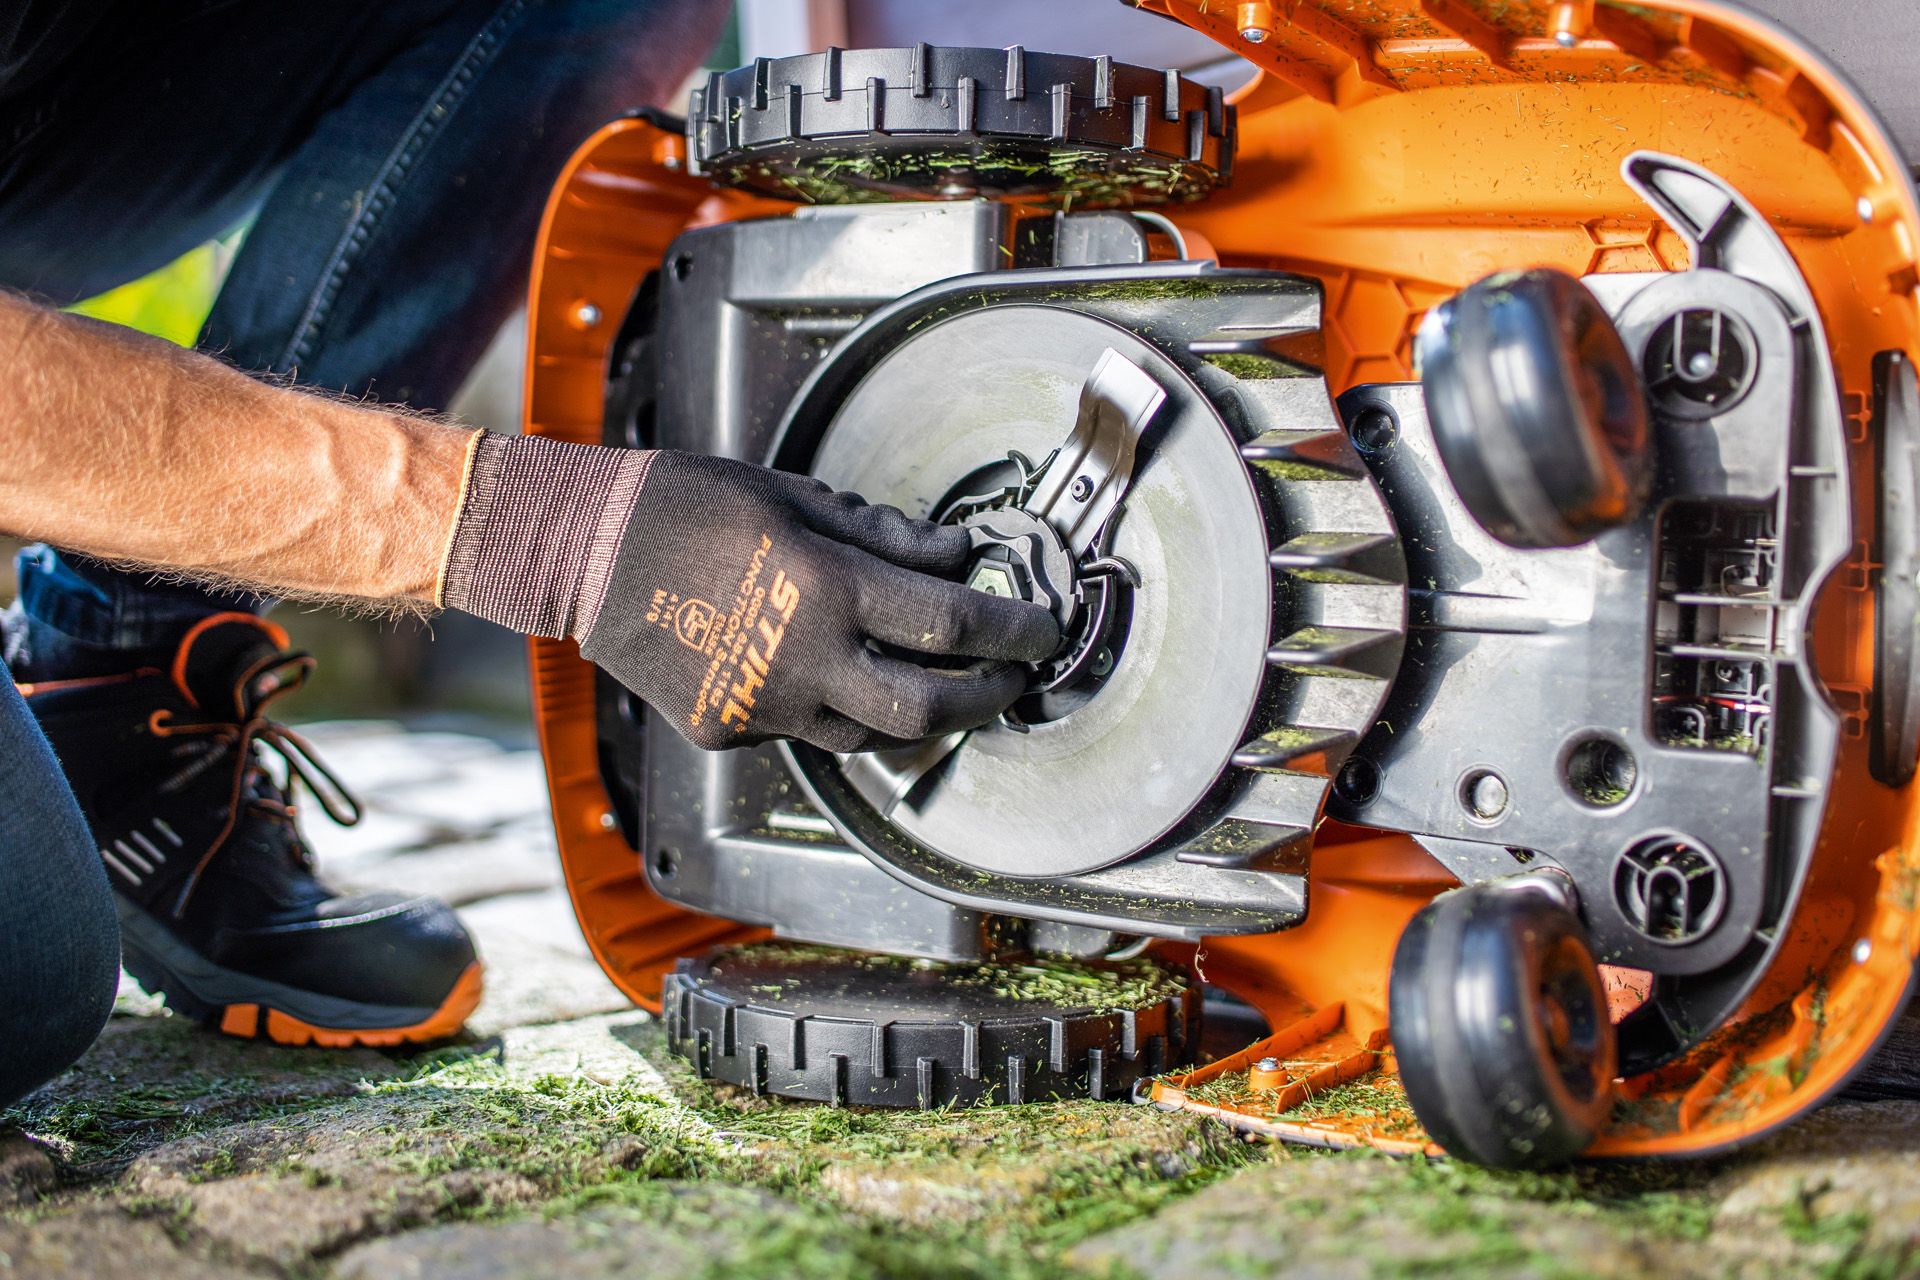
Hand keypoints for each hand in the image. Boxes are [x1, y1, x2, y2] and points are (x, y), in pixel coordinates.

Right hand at [581, 452, 1057, 750]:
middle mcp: (800, 658)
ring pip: (870, 735)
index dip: (1012, 631)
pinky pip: (806, 733)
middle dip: (985, 697)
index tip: (1041, 631)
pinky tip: (836, 675)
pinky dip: (837, 709)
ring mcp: (761, 705)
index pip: (952, 623)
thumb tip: (956, 556)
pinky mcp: (727, 729)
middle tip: (1010, 677)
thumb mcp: (792, 495)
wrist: (580, 552)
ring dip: (917, 714)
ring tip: (938, 682)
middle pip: (928, 708)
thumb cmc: (684, 506)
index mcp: (823, 588)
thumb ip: (882, 535)